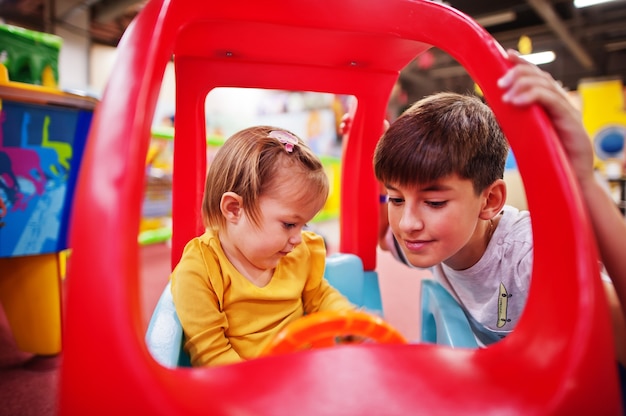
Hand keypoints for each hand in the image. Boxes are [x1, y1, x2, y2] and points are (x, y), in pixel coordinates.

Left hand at [498, 49, 594, 185]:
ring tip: (504, 94)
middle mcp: (561, 103)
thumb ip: (518, 122)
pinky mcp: (571, 122)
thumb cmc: (548, 161)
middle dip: (518, 73)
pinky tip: (515, 102)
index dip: (523, 63)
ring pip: (545, 86)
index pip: (538, 76)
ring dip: (522, 85)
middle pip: (540, 76)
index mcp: (550, 105)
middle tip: (499, 82)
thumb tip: (497, 110)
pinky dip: (532, 97)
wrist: (569, 181)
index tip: (506, 55)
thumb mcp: (528, 137)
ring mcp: (567, 111)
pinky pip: (551, 102)